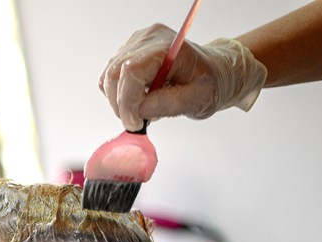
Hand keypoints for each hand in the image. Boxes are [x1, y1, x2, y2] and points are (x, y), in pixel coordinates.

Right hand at [99, 23, 267, 130]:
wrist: (213, 71)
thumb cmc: (210, 84)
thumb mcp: (198, 99)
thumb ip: (169, 104)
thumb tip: (138, 111)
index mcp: (168, 47)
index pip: (131, 71)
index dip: (127, 101)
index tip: (135, 124)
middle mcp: (148, 39)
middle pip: (114, 74)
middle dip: (121, 104)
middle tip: (137, 121)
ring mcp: (136, 43)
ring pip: (108, 77)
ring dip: (119, 101)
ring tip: (143, 108)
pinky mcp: (128, 51)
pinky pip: (110, 77)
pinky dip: (119, 94)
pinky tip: (139, 97)